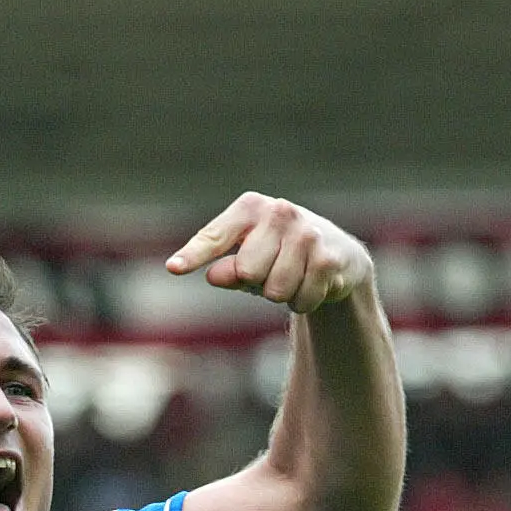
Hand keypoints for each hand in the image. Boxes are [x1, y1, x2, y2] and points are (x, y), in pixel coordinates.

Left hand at [166, 193, 372, 314]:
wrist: (337, 254)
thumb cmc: (277, 255)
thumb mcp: (247, 259)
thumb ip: (227, 269)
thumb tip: (213, 275)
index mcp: (249, 208)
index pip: (214, 237)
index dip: (193, 255)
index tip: (173, 268)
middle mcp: (279, 212)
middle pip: (246, 273)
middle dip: (257, 283)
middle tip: (273, 270)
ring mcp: (307, 233)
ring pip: (275, 291)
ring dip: (282, 295)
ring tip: (293, 276)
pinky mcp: (327, 258)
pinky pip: (300, 300)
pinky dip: (303, 301)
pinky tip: (313, 283)